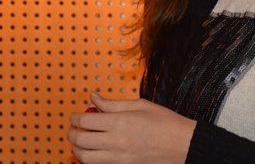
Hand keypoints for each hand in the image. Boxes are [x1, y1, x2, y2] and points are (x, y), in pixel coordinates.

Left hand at [68, 92, 195, 163]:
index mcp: (120, 121)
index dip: (75, 117)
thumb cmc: (165, 123)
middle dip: (71, 133)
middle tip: (74, 128)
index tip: (76, 116)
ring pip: (84, 157)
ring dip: (77, 149)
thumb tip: (94, 97)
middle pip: (80, 140)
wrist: (183, 145)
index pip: (85, 121)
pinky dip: (89, 159)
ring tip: (81, 141)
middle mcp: (116, 141)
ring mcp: (118, 157)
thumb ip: (113, 103)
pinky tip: (94, 151)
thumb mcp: (140, 105)